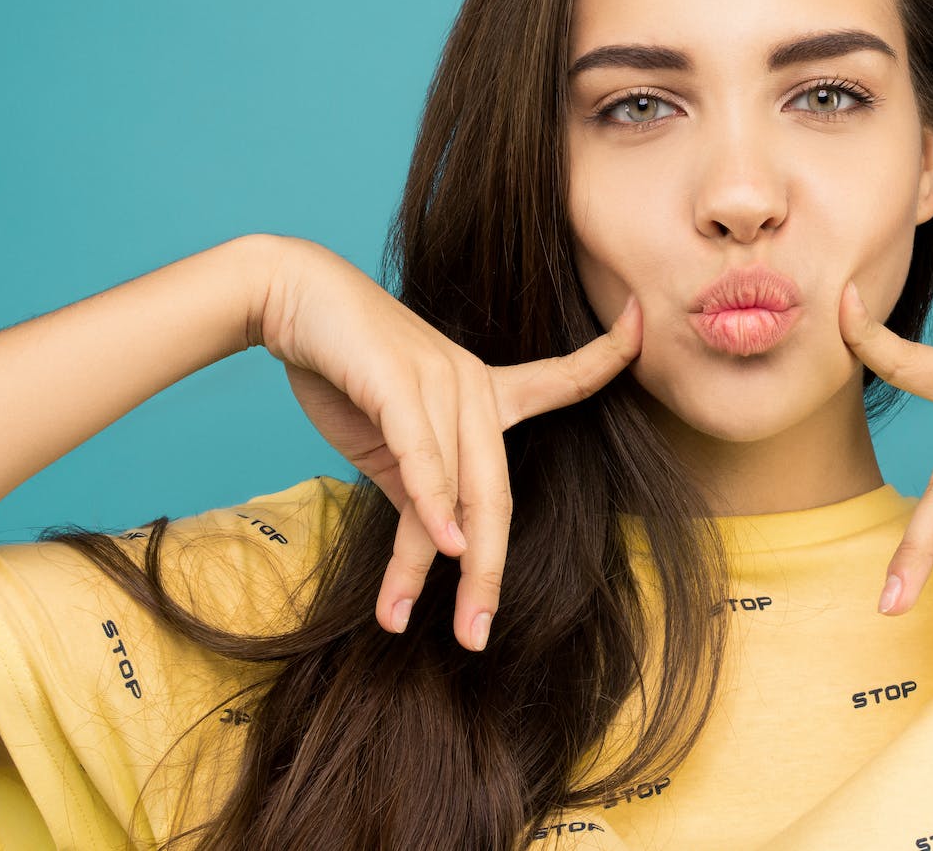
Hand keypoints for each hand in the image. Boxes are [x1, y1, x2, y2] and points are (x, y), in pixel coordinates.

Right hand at [252, 236, 640, 649]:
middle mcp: (472, 385)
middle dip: (489, 571)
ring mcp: (441, 383)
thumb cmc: (344, 367)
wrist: (291, 299)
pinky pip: (425, 457)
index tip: (642, 324)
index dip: (608, 356)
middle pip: (499, 493)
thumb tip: (438, 545)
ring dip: (440, 566)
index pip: (562, 376)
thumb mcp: (389, 439)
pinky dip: (434, 506)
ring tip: (430, 623)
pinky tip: (444, 548)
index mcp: (482, 388)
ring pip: (460, 490)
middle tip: (479, 633)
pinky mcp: (401, 384)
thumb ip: (420, 487)